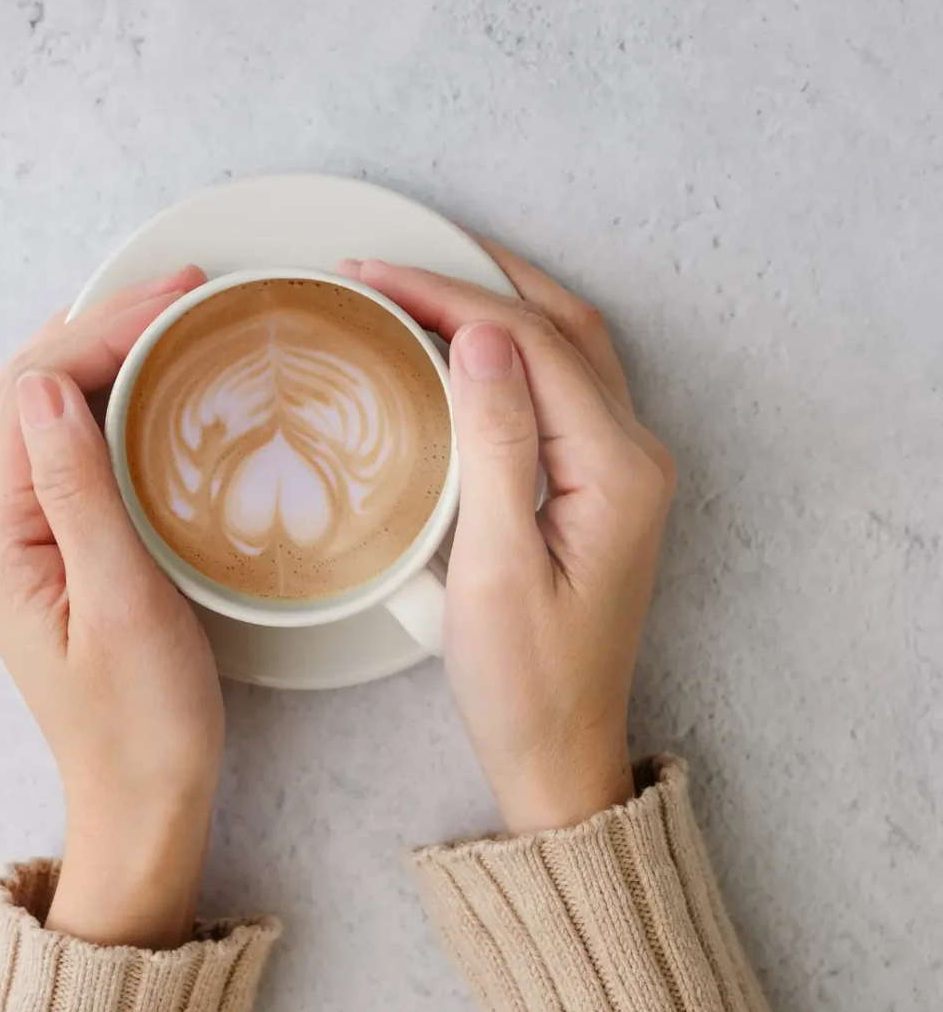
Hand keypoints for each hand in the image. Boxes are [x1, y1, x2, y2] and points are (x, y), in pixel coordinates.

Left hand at [0, 266, 224, 947]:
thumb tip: (44, 387)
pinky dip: (109, 404)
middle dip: (99, 328)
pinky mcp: (55, 550)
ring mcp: (21, 540)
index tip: (177, 299)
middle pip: (27, 393)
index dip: (101, 332)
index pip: (33, 395)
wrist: (142, 796)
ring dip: (101, 357)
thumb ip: (78, 491)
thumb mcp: (122, 602)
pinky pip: (71, 453)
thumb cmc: (142, 719)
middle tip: (180, 292)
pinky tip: (150, 388)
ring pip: (46, 416)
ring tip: (169, 319)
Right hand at [341, 248, 674, 833]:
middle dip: (476, 282)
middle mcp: (635, 456)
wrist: (560, 749)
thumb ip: (495, 447)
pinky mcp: (602, 486)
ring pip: (569, 349)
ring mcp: (624, 470)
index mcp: (616, 471)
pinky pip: (563, 388)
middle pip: (562, 329)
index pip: (531, 345)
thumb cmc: (523, 681)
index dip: (451, 297)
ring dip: (501, 304)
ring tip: (427, 280)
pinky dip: (514, 349)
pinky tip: (467, 346)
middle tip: (394, 262)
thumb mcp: (496, 569)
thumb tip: (480, 340)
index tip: (375, 276)